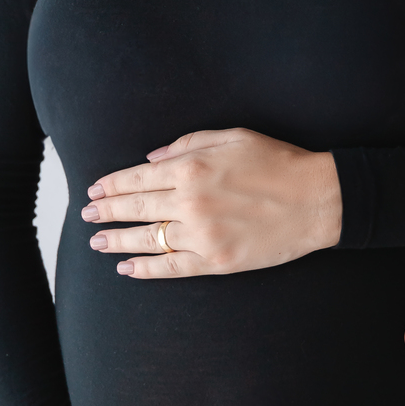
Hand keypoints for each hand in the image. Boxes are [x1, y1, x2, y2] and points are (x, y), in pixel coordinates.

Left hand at [82, 128, 343, 276]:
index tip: (95, 191)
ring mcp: (202, 235)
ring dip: (118, 241)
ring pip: (147, 240)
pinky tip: (128, 268)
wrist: (317, 199)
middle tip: (87, 215)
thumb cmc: (278, 161)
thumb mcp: (233, 136)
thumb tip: (151, 159)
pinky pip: (171, 268)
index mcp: (192, 168)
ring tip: (97, 242)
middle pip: (136, 208)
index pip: (138, 178)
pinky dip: (146, 269)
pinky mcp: (216, 262)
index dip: (112, 185)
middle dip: (107, 212)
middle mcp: (190, 202)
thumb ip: (187, 143)